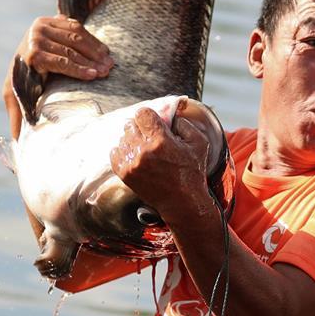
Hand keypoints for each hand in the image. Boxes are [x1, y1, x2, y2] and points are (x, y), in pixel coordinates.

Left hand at [3, 14, 111, 138]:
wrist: (22, 55)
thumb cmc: (22, 81)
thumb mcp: (16, 98)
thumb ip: (17, 116)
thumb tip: (15, 143)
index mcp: (29, 55)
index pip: (58, 61)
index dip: (78, 69)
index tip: (95, 77)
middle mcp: (35, 36)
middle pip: (70, 49)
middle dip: (92, 61)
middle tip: (108, 70)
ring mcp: (44, 25)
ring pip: (76, 37)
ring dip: (95, 50)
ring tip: (110, 62)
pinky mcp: (54, 18)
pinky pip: (77, 27)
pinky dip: (92, 39)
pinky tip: (104, 50)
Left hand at [110, 107, 212, 222]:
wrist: (182, 201)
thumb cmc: (192, 173)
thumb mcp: (199, 143)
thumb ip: (186, 124)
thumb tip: (172, 116)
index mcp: (161, 140)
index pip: (142, 114)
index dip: (148, 115)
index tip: (152, 121)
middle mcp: (144, 150)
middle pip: (130, 125)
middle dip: (140, 127)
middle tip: (149, 135)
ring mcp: (132, 163)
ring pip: (122, 139)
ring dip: (131, 140)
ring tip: (143, 147)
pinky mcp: (125, 174)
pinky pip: (114, 154)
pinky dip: (122, 152)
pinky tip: (133, 155)